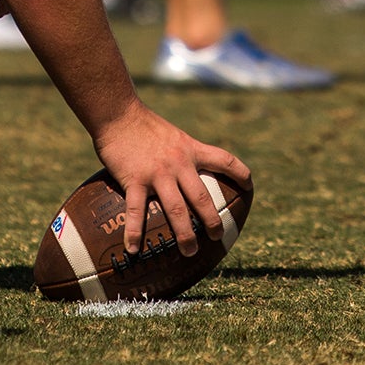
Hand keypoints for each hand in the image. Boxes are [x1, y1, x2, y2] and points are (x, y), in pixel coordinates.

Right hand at [92, 100, 250, 256]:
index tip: (249, 188)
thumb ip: (180, 151)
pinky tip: (134, 249)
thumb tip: (184, 169)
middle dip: (213, 221)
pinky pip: (136, 210)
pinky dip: (135, 232)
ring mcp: (157, 173)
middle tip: (217, 236)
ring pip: (176, 210)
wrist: (116, 111)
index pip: (224, 160)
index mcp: (190, 149)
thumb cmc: (140, 121)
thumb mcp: (170, 133)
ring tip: (189, 252)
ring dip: (185, 235)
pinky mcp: (133, 179)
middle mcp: (178, 163)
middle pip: (202, 198)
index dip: (240, 175)